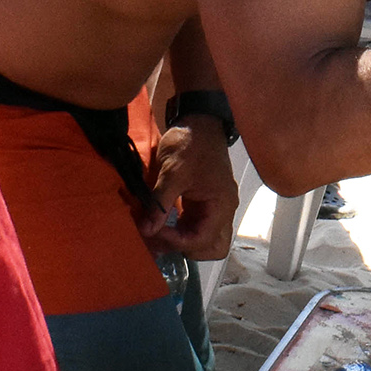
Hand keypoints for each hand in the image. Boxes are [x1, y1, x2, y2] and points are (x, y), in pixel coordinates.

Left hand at [142, 116, 239, 259]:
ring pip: (206, 241)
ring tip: (158, 233)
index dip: (176, 241)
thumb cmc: (190, 144)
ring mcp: (216, 208)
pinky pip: (197, 227)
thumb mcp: (172, 172)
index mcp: (221, 204)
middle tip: (160, 237)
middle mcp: (224, 210)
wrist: (199, 122)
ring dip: (183, 242)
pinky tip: (161, 225)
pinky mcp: (205, 203)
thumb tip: (146, 230)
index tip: (153, 231)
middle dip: (185, 248)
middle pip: (212, 248)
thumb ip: (160, 203)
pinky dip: (180, 231)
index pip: (202, 239)